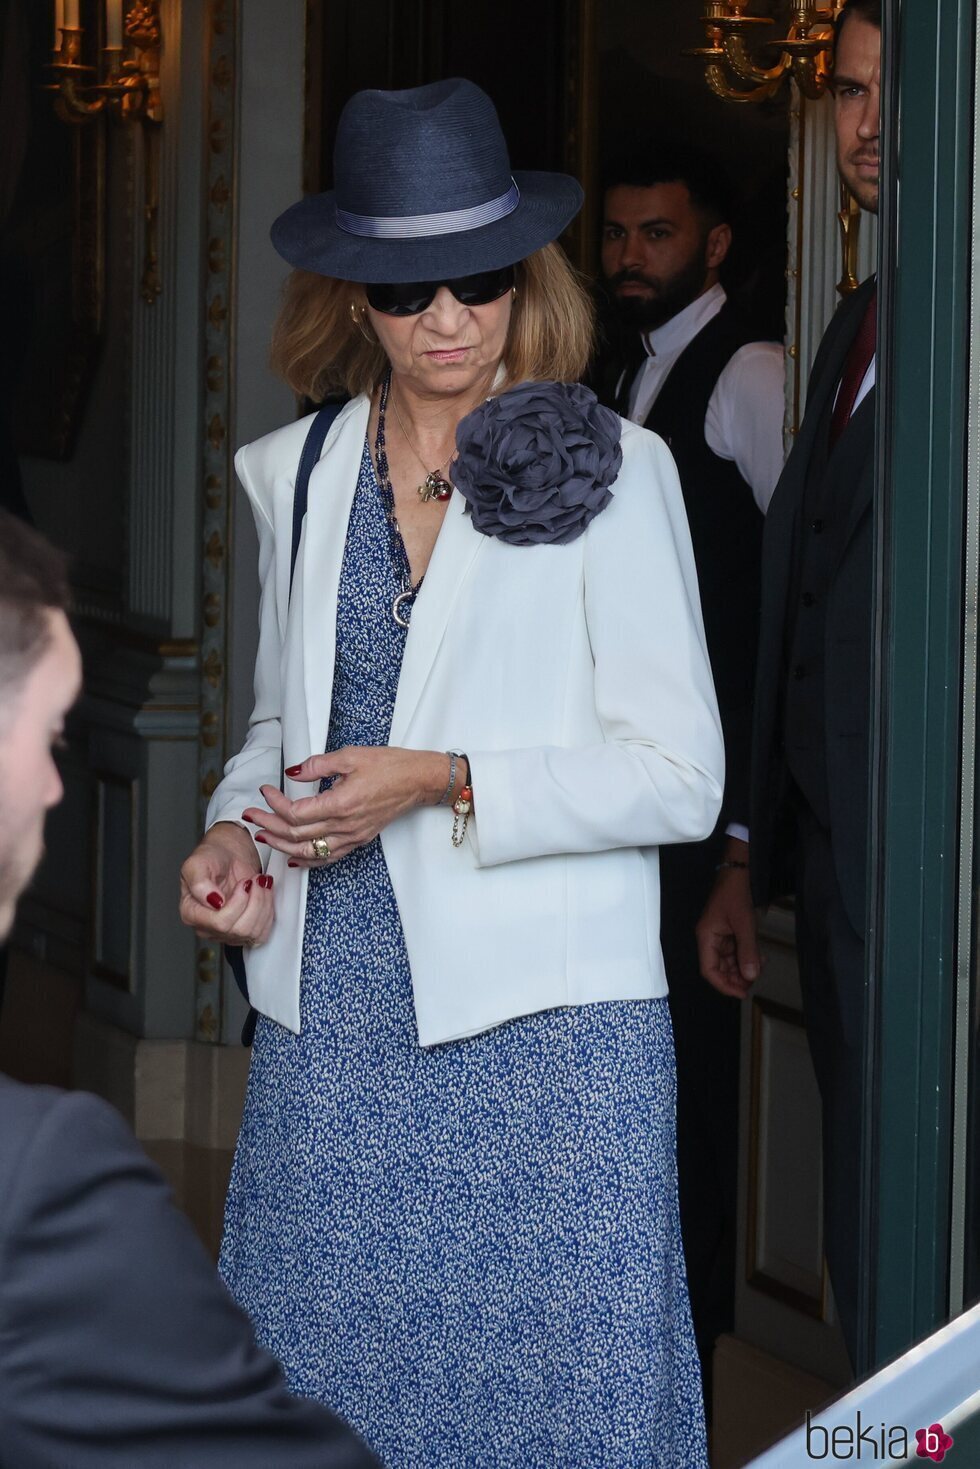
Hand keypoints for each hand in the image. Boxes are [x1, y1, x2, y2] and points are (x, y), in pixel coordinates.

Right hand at [179, 821, 273, 946]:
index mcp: (191, 913)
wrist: (230, 854)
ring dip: (263, 904)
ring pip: (253, 933)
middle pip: (239, 929)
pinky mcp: (244, 931)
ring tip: (260, 884)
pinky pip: (261, 933)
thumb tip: (213, 902)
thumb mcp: (198, 862)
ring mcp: (226, 932)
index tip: (244, 884)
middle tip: (255, 881)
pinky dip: (268, 913)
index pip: (220, 923)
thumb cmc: (212, 857)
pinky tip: (264, 895)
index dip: (238, 903)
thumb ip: (199, 883)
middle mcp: (208, 927)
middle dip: (254, 901)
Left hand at [242, 745, 450, 867]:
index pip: (296, 813)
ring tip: (264, 836)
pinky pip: (328, 857)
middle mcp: (345, 826)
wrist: (418, 781)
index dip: (275, 804)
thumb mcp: (350, 756)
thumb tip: (293, 771)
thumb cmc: (389, 766)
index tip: (265, 791)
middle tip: (252, 816)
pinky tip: (294, 856)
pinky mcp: (359, 840)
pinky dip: (307, 859)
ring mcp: (352, 836)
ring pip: (309, 852)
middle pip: (297, 836)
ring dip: (282, 845)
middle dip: (269, 825)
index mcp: (341, 804)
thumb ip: (317, 765)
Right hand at [696, 841, 761, 998]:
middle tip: (754, 983)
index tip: (742, 993)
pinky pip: (736, 951)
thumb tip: (750, 977)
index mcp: (706, 936)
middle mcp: (710, 938)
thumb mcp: (744, 922)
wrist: (741, 869)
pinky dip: (747, 958)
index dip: (723, 985)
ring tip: (760, 968)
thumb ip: (747, 951)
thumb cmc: (737, 892)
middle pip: (718, 968)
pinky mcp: (731, 931)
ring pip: (729, 961)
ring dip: (743, 968)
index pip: (709, 970)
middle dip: (736, 978)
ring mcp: (721, 935)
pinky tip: (759, 958)